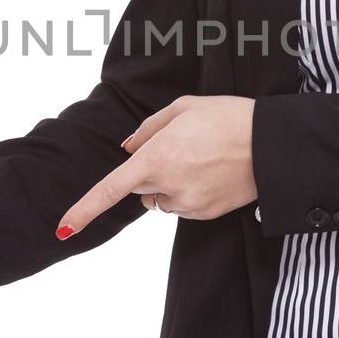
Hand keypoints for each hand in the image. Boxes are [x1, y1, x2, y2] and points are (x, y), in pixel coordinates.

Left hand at [56, 95, 257, 234]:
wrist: (274, 144)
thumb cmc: (230, 117)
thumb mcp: (185, 108)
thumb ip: (149, 128)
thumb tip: (127, 148)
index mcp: (157, 156)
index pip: (110, 190)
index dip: (85, 210)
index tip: (64, 229)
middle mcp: (168, 185)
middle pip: (139, 188)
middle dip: (149, 173)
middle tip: (181, 149)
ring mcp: (188, 204)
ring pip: (161, 200)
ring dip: (170, 184)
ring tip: (203, 159)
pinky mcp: (206, 215)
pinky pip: (183, 207)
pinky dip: (190, 193)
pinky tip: (212, 173)